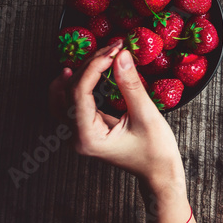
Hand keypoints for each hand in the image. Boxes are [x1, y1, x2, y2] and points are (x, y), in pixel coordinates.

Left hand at [49, 42, 186, 202]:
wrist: (159, 174)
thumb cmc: (156, 152)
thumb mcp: (146, 115)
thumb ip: (130, 85)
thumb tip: (120, 56)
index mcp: (87, 137)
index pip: (79, 92)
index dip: (94, 66)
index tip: (114, 49)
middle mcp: (75, 138)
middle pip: (68, 92)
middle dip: (89, 66)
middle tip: (112, 48)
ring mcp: (77, 136)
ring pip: (63, 98)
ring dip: (77, 74)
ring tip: (96, 57)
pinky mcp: (84, 131)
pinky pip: (70, 104)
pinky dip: (76, 86)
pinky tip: (84, 73)